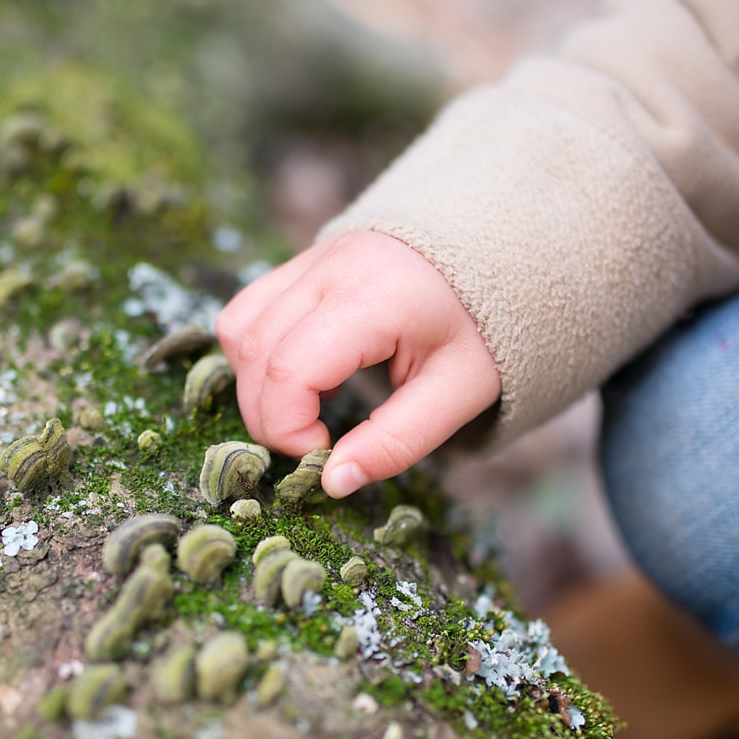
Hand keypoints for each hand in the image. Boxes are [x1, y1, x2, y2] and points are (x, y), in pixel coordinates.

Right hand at [215, 231, 500, 496]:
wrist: (499, 255)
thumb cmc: (482, 328)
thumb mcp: (458, 392)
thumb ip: (397, 441)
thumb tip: (332, 482)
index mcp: (376, 298)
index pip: (291, 369)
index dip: (288, 428)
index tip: (323, 452)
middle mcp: (332, 267)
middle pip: (255, 353)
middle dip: (269, 417)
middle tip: (315, 444)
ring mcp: (311, 259)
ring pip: (239, 329)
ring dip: (257, 385)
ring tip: (310, 408)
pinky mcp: (302, 262)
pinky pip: (247, 311)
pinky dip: (257, 355)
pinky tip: (304, 375)